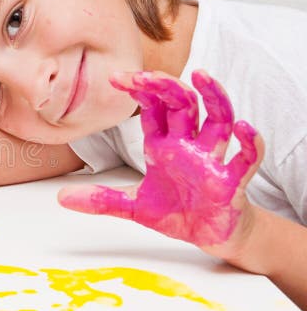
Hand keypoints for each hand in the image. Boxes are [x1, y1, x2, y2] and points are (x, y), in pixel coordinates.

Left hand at [58, 70, 263, 257]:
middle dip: (166, 86)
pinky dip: (249, 142)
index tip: (115, 78)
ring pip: (219, 119)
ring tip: (202, 76)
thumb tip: (61, 197)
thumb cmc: (177, 212)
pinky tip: (244, 128)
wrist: (210, 235)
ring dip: (213, 97)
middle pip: (184, 104)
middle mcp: (189, 145)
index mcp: (164, 145)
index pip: (154, 108)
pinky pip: (246, 157)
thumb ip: (101, 199)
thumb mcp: (133, 206)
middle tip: (144, 75)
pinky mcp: (233, 181)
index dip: (139, 91)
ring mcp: (212, 159)